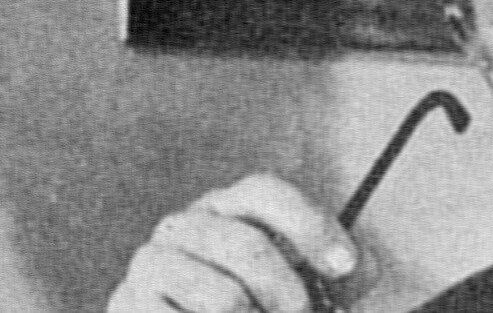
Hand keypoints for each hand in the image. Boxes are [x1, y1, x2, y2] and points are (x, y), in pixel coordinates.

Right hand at [108, 174, 357, 311]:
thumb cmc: (255, 309)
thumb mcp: (302, 288)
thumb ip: (338, 275)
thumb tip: (364, 266)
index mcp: (228, 207)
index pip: (265, 191)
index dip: (310, 225)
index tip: (344, 266)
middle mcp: (186, 224)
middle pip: (248, 246)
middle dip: (287, 294)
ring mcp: (151, 262)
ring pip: (223, 297)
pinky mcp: (129, 303)